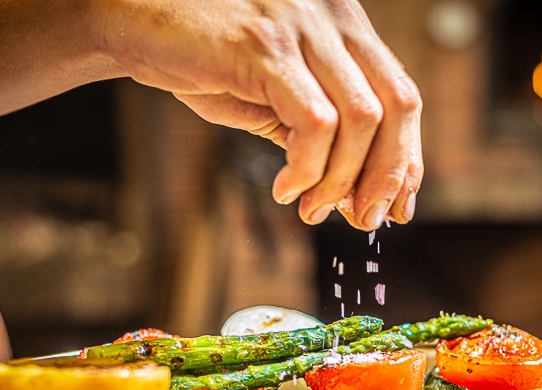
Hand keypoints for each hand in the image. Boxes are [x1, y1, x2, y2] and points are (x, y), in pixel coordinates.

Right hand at [93, 0, 422, 230]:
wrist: (135, 22)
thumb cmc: (205, 60)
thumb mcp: (276, 97)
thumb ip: (319, 133)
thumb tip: (356, 196)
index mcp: (346, 26)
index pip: (401, 96)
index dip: (406, 156)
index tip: (397, 205)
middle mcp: (334, 17)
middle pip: (395, 106)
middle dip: (386, 175)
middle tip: (364, 219)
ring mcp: (302, 27)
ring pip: (360, 119)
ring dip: (340, 180)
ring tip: (311, 210)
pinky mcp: (265, 46)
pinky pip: (314, 123)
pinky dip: (307, 168)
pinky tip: (285, 189)